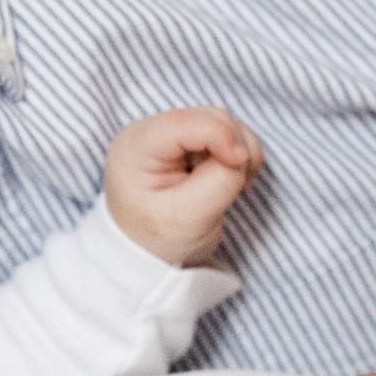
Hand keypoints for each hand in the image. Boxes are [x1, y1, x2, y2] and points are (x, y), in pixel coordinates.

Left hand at [104, 107, 261, 265]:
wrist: (147, 257)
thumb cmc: (158, 241)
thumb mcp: (188, 218)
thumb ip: (220, 181)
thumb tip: (241, 154)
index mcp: (134, 149)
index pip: (184, 122)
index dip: (221, 135)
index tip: (240, 164)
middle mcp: (149, 133)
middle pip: (210, 118)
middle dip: (234, 146)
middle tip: (238, 186)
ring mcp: (169, 136)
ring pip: (223, 123)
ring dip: (239, 152)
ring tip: (234, 187)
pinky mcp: (188, 142)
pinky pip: (226, 134)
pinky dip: (237, 155)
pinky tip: (231, 180)